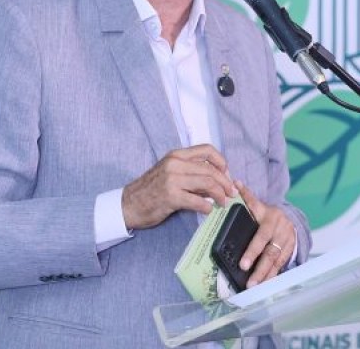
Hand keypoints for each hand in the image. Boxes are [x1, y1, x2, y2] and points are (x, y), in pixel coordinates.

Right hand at [122, 144, 236, 229]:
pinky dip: (207, 206)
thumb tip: (216, 180)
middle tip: (232, 193)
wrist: (128, 204)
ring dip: (220, 195)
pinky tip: (208, 210)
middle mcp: (175, 164)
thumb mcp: (170, 172)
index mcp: (176, 155)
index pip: (207, 150)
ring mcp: (172, 179)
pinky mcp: (170, 196)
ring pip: (207, 183)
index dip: (221, 162)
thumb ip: (190, 172)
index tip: (227, 173)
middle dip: (225, 182)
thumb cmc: (151, 189)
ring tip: (223, 202)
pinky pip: (197, 201)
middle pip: (210, 170)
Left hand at [235, 180, 295, 288]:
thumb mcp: (258, 204)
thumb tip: (234, 182)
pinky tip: (265, 286)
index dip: (252, 250)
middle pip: (270, 253)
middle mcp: (281, 230)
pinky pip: (282, 265)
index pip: (261, 237)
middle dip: (260, 268)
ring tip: (254, 287)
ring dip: (266, 275)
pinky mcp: (291, 250)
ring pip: (277, 261)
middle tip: (249, 282)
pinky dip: (273, 276)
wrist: (288, 218)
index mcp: (271, 218)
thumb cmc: (266, 214)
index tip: (243, 264)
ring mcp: (288, 241)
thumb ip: (246, 196)